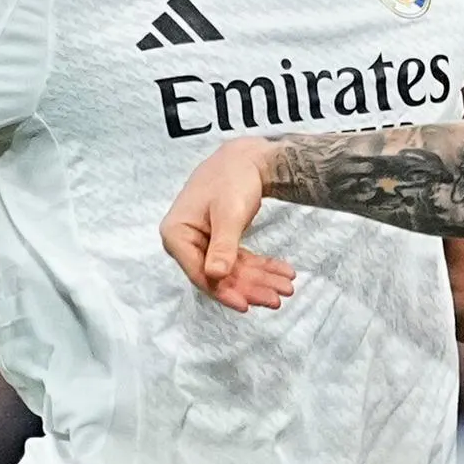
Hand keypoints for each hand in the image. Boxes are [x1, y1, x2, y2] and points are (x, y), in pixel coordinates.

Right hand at [159, 138, 299, 310]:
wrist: (246, 158)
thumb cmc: (232, 179)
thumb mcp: (228, 213)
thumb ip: (223, 245)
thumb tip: (216, 275)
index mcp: (176, 233)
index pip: (199, 273)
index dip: (223, 292)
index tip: (247, 305)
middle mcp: (185, 241)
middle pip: (219, 275)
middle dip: (250, 288)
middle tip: (278, 298)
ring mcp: (203, 242)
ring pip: (233, 271)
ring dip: (260, 280)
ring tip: (287, 287)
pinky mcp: (219, 241)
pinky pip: (240, 261)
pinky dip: (261, 267)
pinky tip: (283, 273)